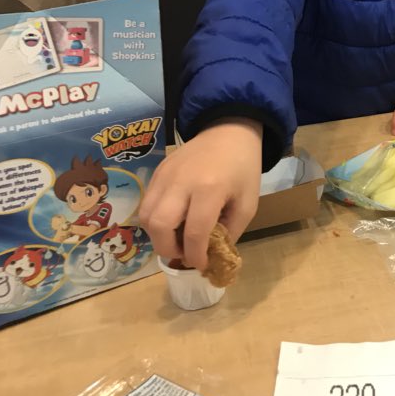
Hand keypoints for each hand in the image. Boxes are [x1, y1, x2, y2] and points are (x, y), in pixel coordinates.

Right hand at [139, 119, 261, 270]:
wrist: (229, 130)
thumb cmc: (243, 168)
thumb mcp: (248, 203)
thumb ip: (229, 232)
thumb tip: (210, 256)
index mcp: (210, 189)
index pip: (194, 232)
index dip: (195, 255)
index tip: (200, 265)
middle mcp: (182, 182)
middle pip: (160, 225)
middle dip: (168, 248)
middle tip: (183, 252)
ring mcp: (165, 175)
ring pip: (146, 216)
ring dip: (158, 235)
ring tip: (177, 236)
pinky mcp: (157, 171)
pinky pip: (147, 202)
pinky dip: (155, 219)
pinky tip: (173, 219)